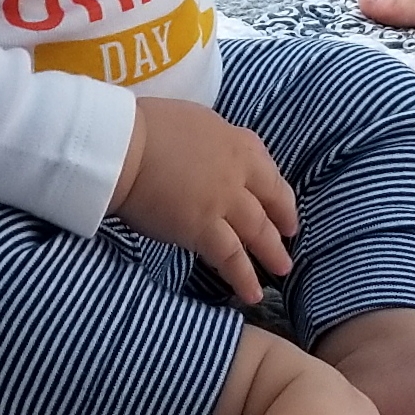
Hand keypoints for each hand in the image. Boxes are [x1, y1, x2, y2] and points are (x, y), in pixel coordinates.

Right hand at [109, 97, 298, 304]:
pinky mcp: (205, 229)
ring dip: (272, 252)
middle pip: (271, 200)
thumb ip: (212, 142)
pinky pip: (231, 258)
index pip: (266, 167)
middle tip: (289, 235)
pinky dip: (244, 277)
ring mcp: (225, 202)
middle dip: (283, 220)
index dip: (276, 188)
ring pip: (258, 232)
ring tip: (281, 269)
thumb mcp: (193, 120)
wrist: (124, 146)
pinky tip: (252, 294)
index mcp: (235, 141)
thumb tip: (211, 156)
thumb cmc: (146, 127)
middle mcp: (238, 172)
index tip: (280, 201)